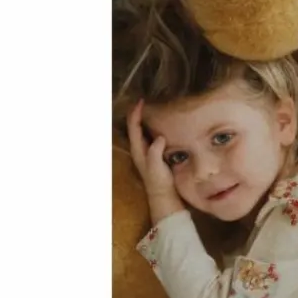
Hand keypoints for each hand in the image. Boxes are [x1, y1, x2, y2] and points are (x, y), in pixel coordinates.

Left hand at [127, 100, 184, 220]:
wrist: (164, 197)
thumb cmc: (160, 183)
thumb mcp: (156, 168)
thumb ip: (155, 153)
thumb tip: (159, 137)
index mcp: (138, 150)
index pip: (134, 128)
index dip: (135, 114)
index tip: (141, 101)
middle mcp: (141, 149)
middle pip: (136, 127)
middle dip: (139, 113)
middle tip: (148, 99)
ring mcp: (148, 152)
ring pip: (143, 131)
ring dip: (146, 119)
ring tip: (154, 107)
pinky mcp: (156, 154)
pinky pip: (153, 136)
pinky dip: (155, 127)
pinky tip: (164, 124)